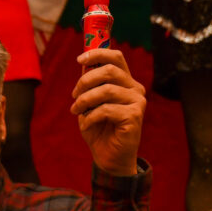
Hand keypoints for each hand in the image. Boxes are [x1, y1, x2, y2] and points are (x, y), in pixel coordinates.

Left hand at [70, 48, 145, 175]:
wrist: (109, 157)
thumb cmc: (99, 129)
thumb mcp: (90, 104)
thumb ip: (90, 85)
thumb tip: (83, 63)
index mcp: (125, 82)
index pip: (116, 57)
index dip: (97, 53)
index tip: (79, 59)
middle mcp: (135, 88)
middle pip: (109, 70)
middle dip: (85, 81)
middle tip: (74, 96)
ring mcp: (137, 102)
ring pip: (106, 90)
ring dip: (85, 100)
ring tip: (76, 111)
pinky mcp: (134, 116)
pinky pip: (106, 109)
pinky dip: (90, 117)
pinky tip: (86, 125)